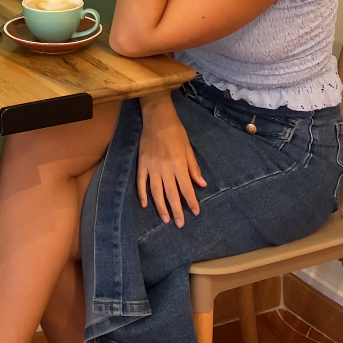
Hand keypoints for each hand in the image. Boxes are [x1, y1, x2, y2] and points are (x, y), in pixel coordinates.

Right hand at [138, 96, 206, 226]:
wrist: (157, 118)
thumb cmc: (176, 132)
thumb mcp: (189, 148)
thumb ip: (193, 167)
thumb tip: (201, 184)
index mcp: (178, 164)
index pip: (186, 188)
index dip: (191, 201)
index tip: (196, 212)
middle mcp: (165, 168)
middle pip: (171, 193)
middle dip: (176, 210)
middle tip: (179, 224)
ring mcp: (151, 167)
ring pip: (156, 191)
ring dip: (160, 206)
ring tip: (165, 219)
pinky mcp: (141, 164)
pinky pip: (141, 182)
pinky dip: (142, 194)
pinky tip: (145, 204)